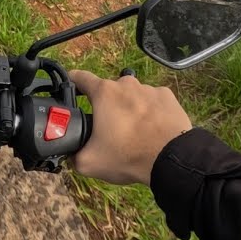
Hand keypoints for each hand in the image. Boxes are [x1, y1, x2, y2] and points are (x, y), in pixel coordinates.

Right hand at [70, 70, 192, 185]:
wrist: (171, 160)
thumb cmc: (129, 155)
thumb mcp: (89, 162)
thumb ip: (73, 154)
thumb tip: (70, 154)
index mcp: (104, 93)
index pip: (80, 77)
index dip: (71, 81)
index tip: (69, 86)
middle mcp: (126, 84)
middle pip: (109, 91)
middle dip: (106, 106)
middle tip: (108, 128)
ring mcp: (149, 89)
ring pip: (132, 97)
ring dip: (129, 109)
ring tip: (134, 132)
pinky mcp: (168, 98)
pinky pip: (152, 102)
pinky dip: (150, 112)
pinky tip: (152, 129)